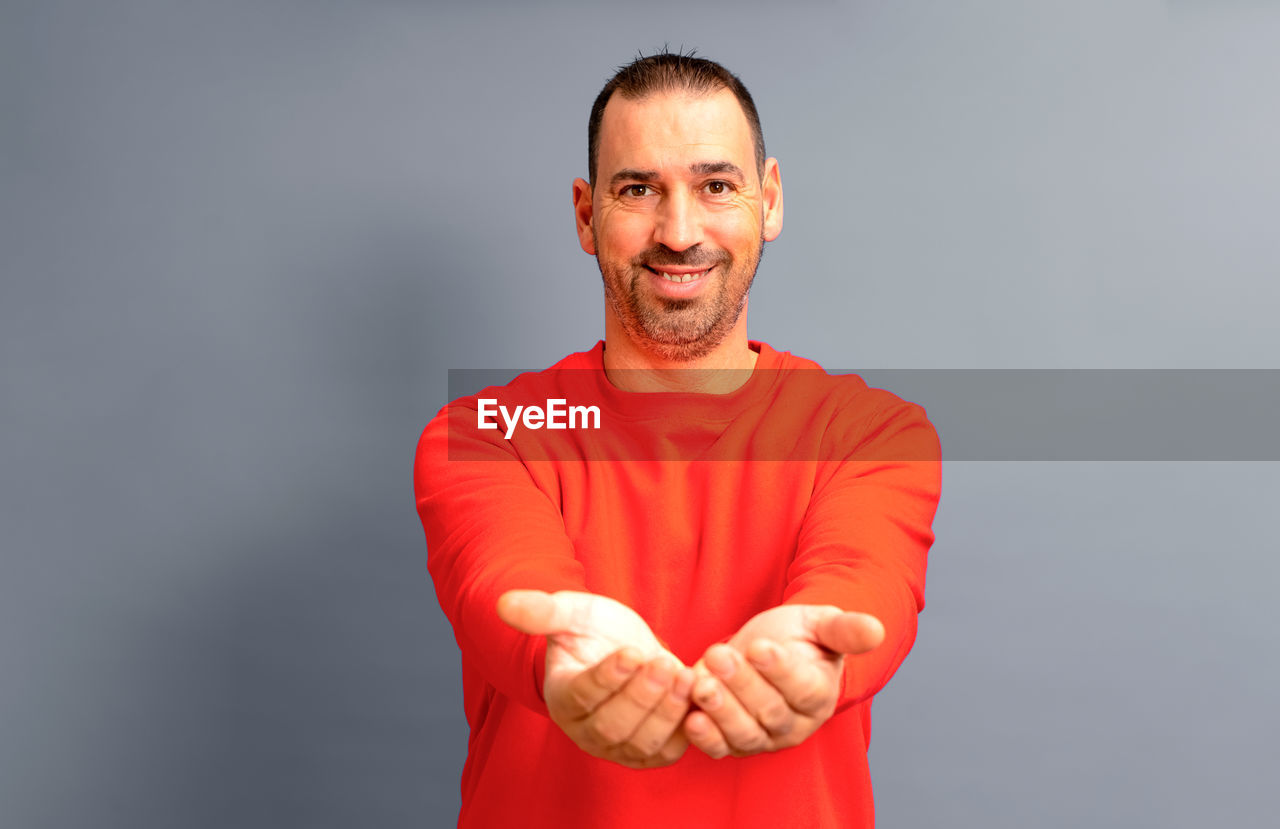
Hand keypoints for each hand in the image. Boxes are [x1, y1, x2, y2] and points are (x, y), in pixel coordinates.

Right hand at [497, 589, 694, 767]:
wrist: (628, 648)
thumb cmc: (596, 630)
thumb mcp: (572, 613)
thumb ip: (542, 611)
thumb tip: (504, 603)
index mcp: (562, 697)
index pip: (582, 696)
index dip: (608, 677)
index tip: (632, 651)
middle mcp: (586, 731)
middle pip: (612, 725)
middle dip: (641, 695)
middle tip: (665, 663)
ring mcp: (618, 747)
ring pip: (641, 742)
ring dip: (666, 710)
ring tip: (684, 674)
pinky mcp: (649, 753)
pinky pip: (667, 751)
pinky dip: (683, 728)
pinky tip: (696, 695)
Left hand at [683, 604, 883, 758]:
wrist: (766, 650)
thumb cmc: (798, 637)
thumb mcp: (820, 624)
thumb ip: (845, 630)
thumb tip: (877, 628)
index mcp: (819, 694)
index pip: (803, 689)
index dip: (781, 670)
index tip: (760, 647)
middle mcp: (794, 724)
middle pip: (770, 711)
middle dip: (742, 684)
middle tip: (720, 656)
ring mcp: (763, 737)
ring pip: (745, 733)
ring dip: (721, 710)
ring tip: (701, 684)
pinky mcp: (732, 742)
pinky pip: (720, 748)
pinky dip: (705, 738)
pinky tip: (691, 718)